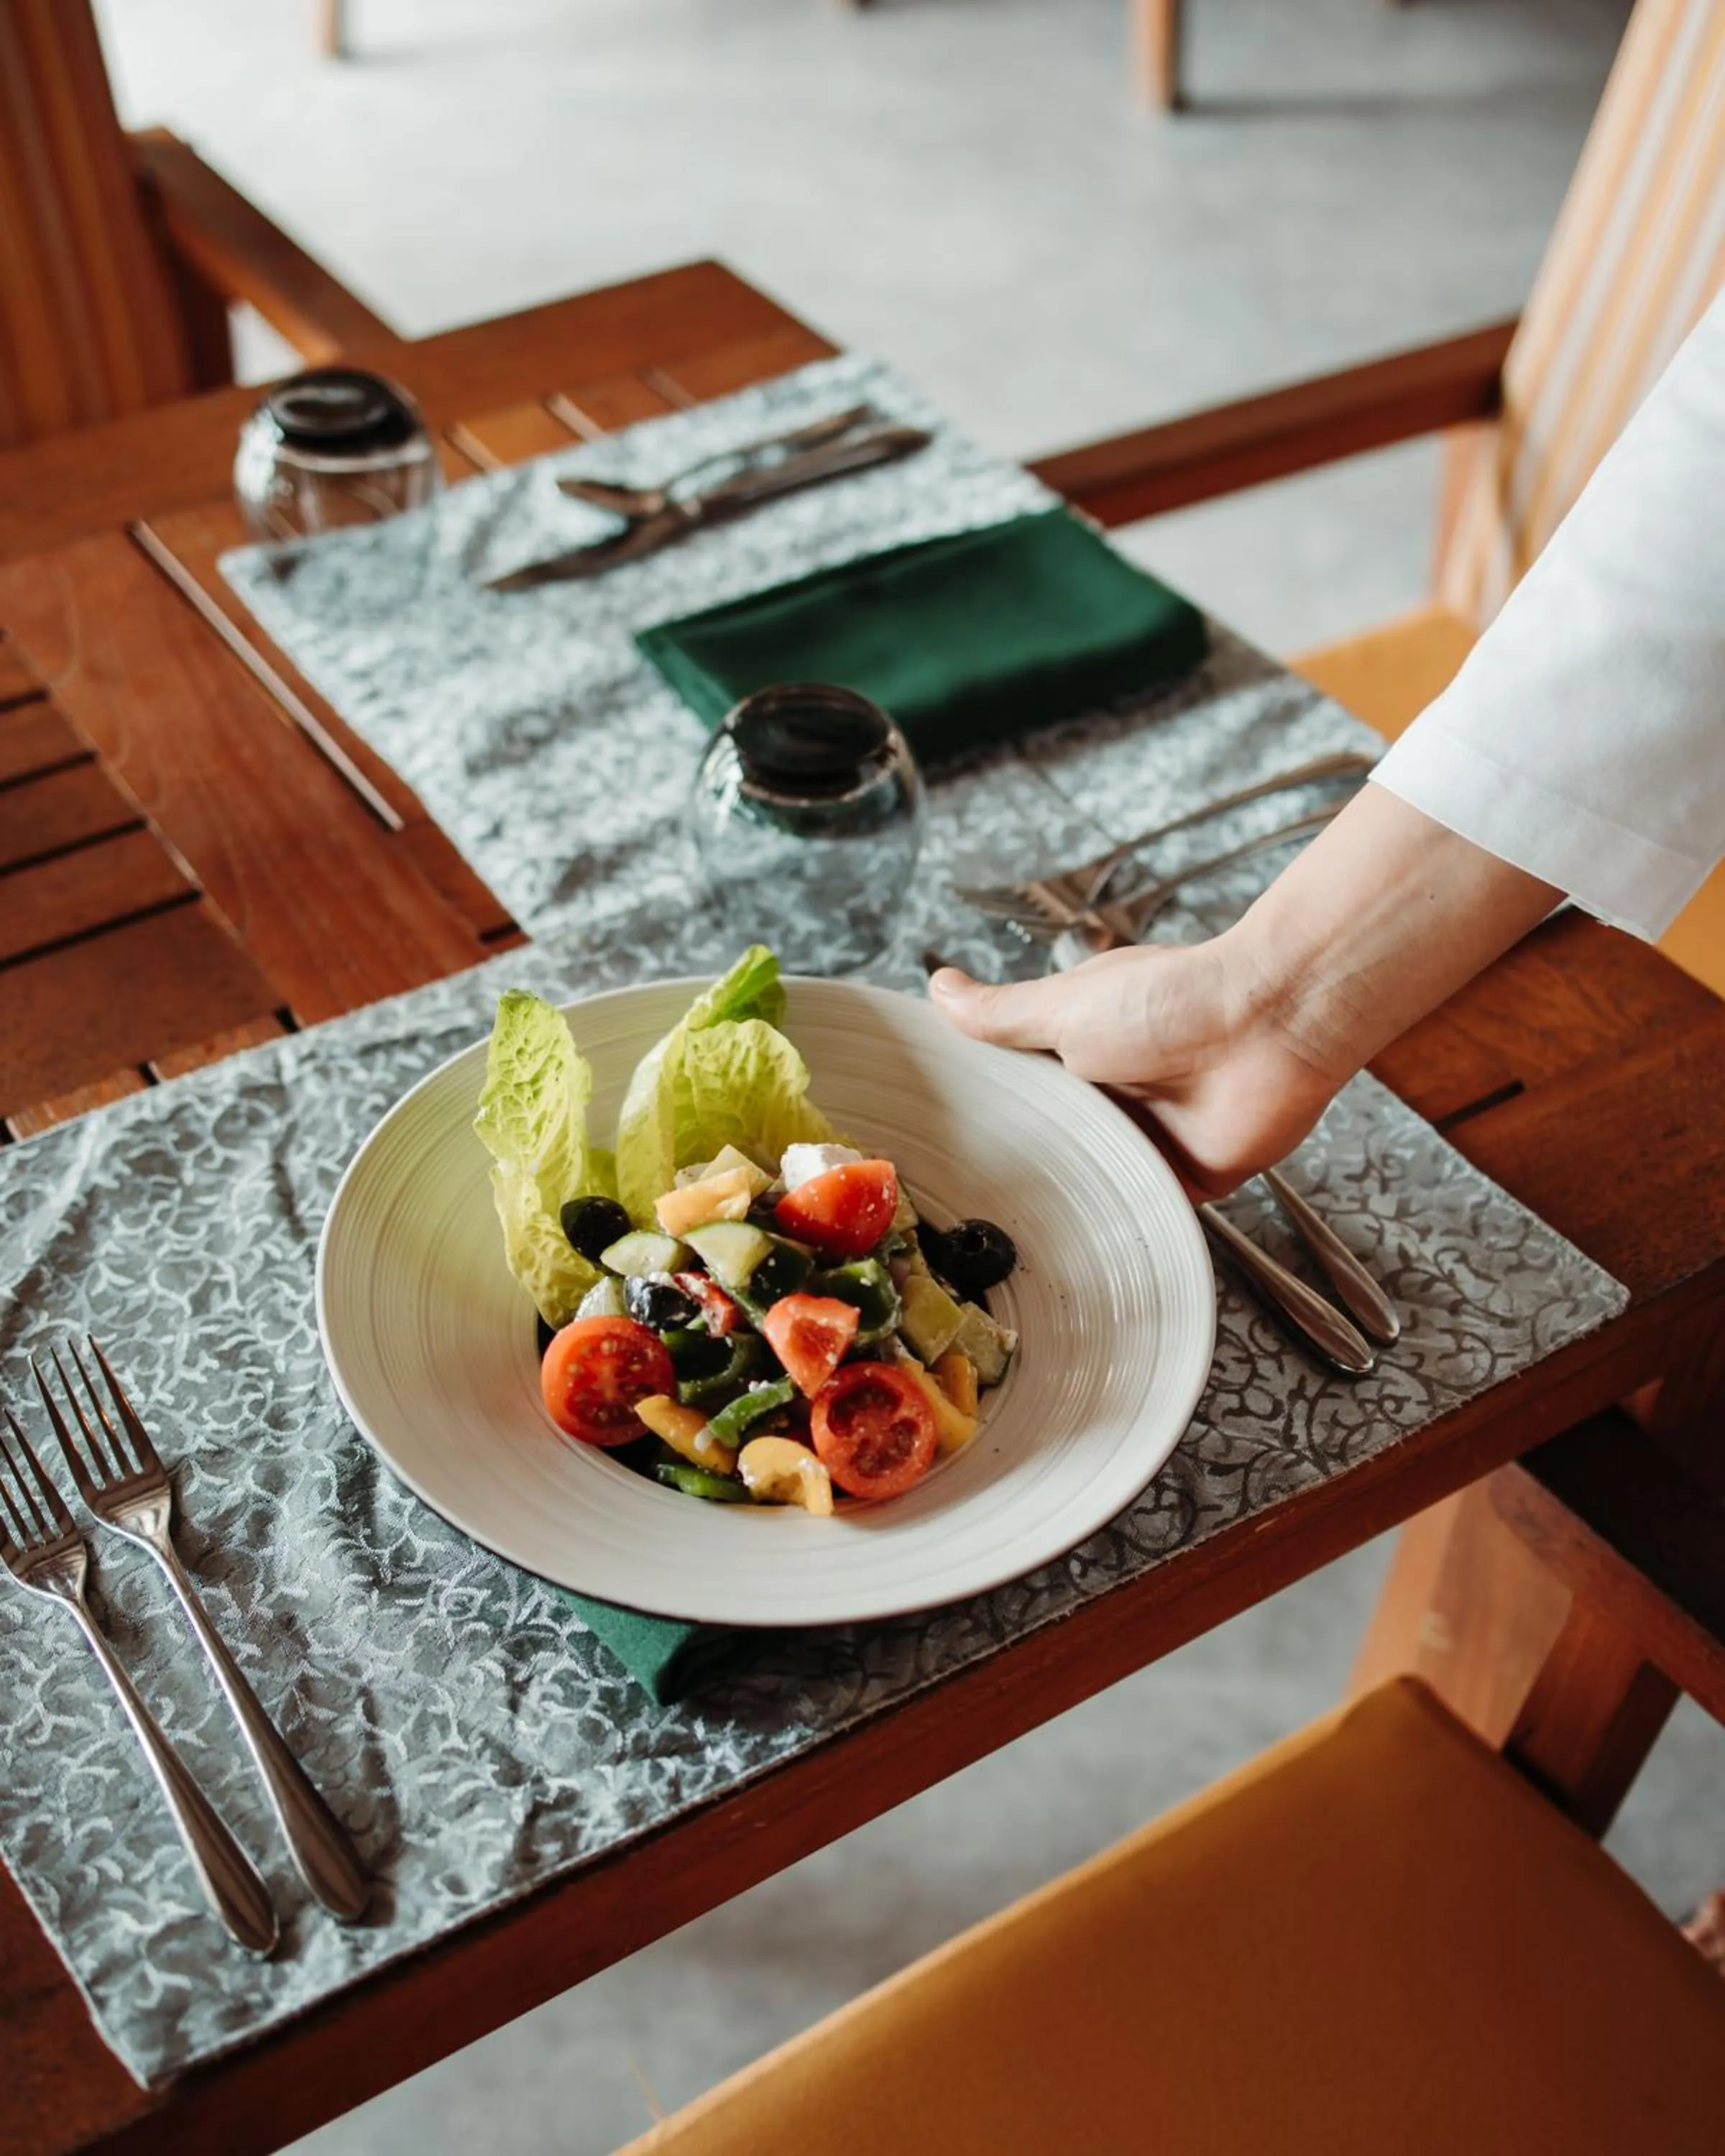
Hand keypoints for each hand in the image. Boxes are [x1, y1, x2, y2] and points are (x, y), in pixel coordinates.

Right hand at [932, 786, 1562, 1199]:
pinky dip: (1115, 1233)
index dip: (981, 1120)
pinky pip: (1139, 1216)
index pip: (1017, 1096)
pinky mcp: (1185, 1181)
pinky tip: (1070, 1259)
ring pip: (1089, 1186)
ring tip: (994, 1253)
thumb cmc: (1171, 1001)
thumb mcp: (1064, 1006)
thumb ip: (1000, 1013)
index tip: (929, 1151)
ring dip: (1062, 1207)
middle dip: (1015, 1172)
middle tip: (954, 1214)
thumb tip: (939, 987)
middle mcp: (1112, 1099)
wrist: (1268, 1028)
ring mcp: (1148, 1142)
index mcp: (1079, 1054)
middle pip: (1049, 1147)